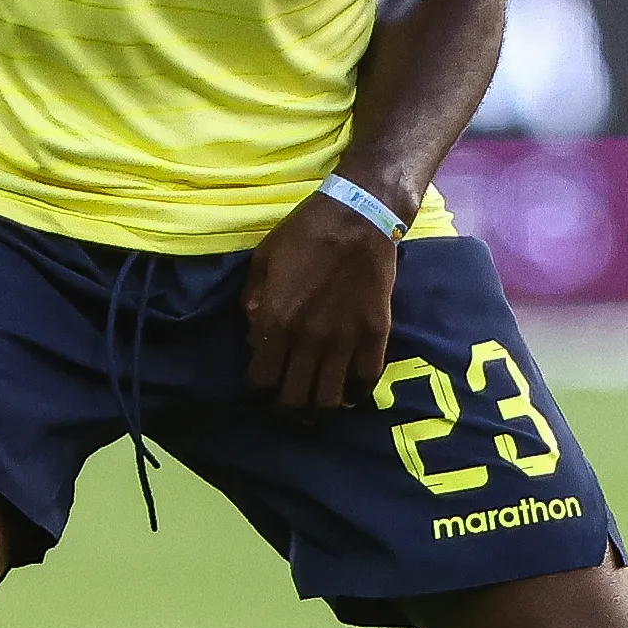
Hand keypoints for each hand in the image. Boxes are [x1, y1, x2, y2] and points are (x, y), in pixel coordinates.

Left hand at [243, 191, 400, 411]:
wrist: (358, 217)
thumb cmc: (305, 233)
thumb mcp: (262, 261)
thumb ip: (252, 301)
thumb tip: (253, 336)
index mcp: (275, 322)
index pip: (261, 380)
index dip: (258, 392)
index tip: (261, 389)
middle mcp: (308, 339)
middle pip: (294, 399)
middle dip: (286, 409)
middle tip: (286, 404)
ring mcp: (344, 340)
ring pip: (329, 399)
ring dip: (319, 410)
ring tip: (316, 406)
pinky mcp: (375, 335)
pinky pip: (366, 381)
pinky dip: (356, 394)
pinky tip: (349, 393)